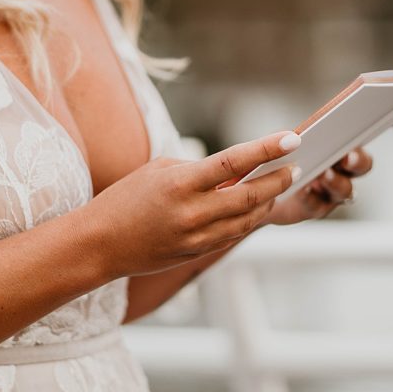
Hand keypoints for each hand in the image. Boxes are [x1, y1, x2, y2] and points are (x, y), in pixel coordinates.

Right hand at [85, 131, 300, 276]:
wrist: (100, 243)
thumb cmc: (126, 199)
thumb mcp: (159, 171)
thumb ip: (198, 170)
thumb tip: (235, 171)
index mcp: (181, 183)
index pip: (234, 161)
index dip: (266, 149)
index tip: (292, 139)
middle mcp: (192, 212)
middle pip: (251, 196)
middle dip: (277, 180)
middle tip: (293, 167)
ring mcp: (196, 237)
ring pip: (247, 219)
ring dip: (268, 201)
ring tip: (278, 185)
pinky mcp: (196, 253)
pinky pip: (232, 234)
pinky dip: (248, 219)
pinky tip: (255, 207)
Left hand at [260, 104, 392, 225]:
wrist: (256, 192)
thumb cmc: (280, 159)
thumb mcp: (290, 138)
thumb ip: (304, 131)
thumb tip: (298, 133)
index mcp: (341, 142)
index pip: (374, 129)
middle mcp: (343, 167)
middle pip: (363, 164)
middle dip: (358, 160)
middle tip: (348, 156)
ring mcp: (332, 190)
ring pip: (346, 190)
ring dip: (337, 183)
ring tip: (322, 176)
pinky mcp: (315, 208)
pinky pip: (319, 206)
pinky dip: (313, 198)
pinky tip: (305, 192)